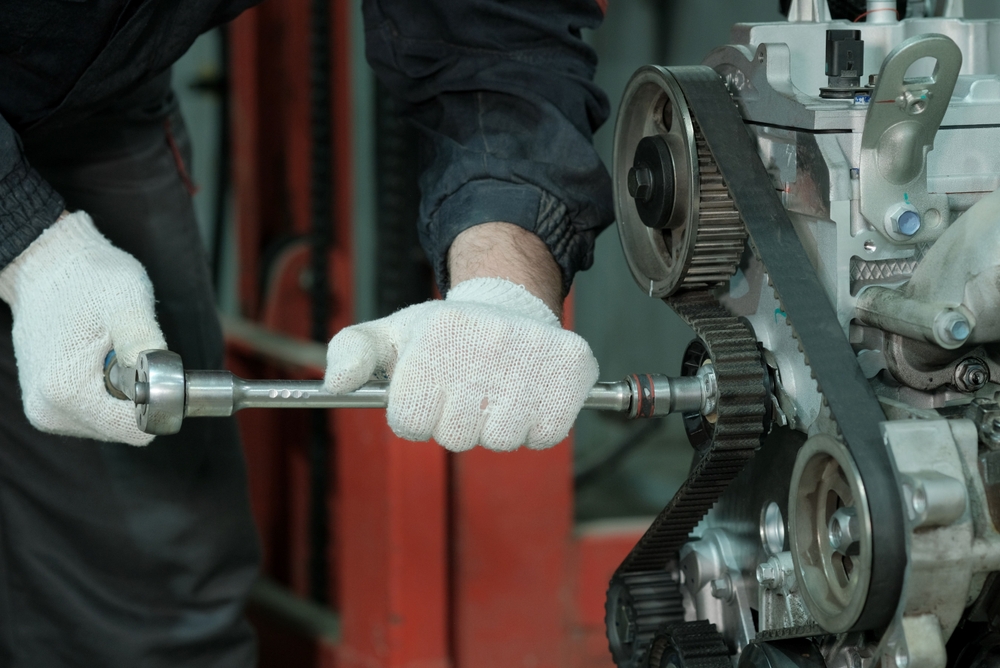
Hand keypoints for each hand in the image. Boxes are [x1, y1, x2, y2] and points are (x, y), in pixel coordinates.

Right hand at [0, 211, 166, 444]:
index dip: (158, 401)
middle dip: (139, 396)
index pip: (135, 430)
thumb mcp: (126, 302)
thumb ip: (143, 342)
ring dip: (124, 393)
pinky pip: (96, 413)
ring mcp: (46, 411)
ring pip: (111, 423)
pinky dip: (109, 391)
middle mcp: (50, 411)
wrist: (46, 266)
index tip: (153, 365)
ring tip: (115, 352)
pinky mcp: (48, 404)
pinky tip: (102, 359)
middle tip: (135, 353)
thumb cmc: (89, 279)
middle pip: (123, 429)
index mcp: (66, 391)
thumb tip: (163, 382)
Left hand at [324, 277, 597, 450]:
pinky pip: (544, 435)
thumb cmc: (445, 333)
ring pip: (501, 440)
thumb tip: (334, 383)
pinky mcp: (571, 370)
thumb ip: (351, 353)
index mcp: (436, 334)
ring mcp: (532, 357)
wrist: (511, 305)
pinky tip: (527, 396)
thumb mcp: (391, 334)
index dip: (416, 414)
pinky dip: (536, 425)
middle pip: (456, 436)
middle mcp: (486, 341)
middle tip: (465, 389)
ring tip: (496, 391)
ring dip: (496, 425)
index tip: (427, 391)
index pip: (410, 421)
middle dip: (456, 422)